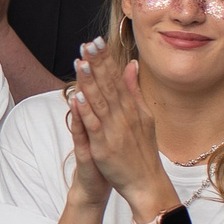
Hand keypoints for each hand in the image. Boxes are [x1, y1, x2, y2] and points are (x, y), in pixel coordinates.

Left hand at [71, 43, 170, 215]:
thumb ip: (135, 91)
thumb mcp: (144, 116)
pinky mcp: (104, 147)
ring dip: (90, 82)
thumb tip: (131, 65)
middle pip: (108, 86)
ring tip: (81, 62)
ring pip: (100, 102)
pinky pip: (93, 127)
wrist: (147, 183)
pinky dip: (86, 111)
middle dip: (98, 64)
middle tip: (88, 43)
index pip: (117, 78)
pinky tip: (77, 97)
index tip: (97, 41)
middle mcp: (124, 116)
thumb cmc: (143, 150)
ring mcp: (114, 131)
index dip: (106, 60)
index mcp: (132, 108)